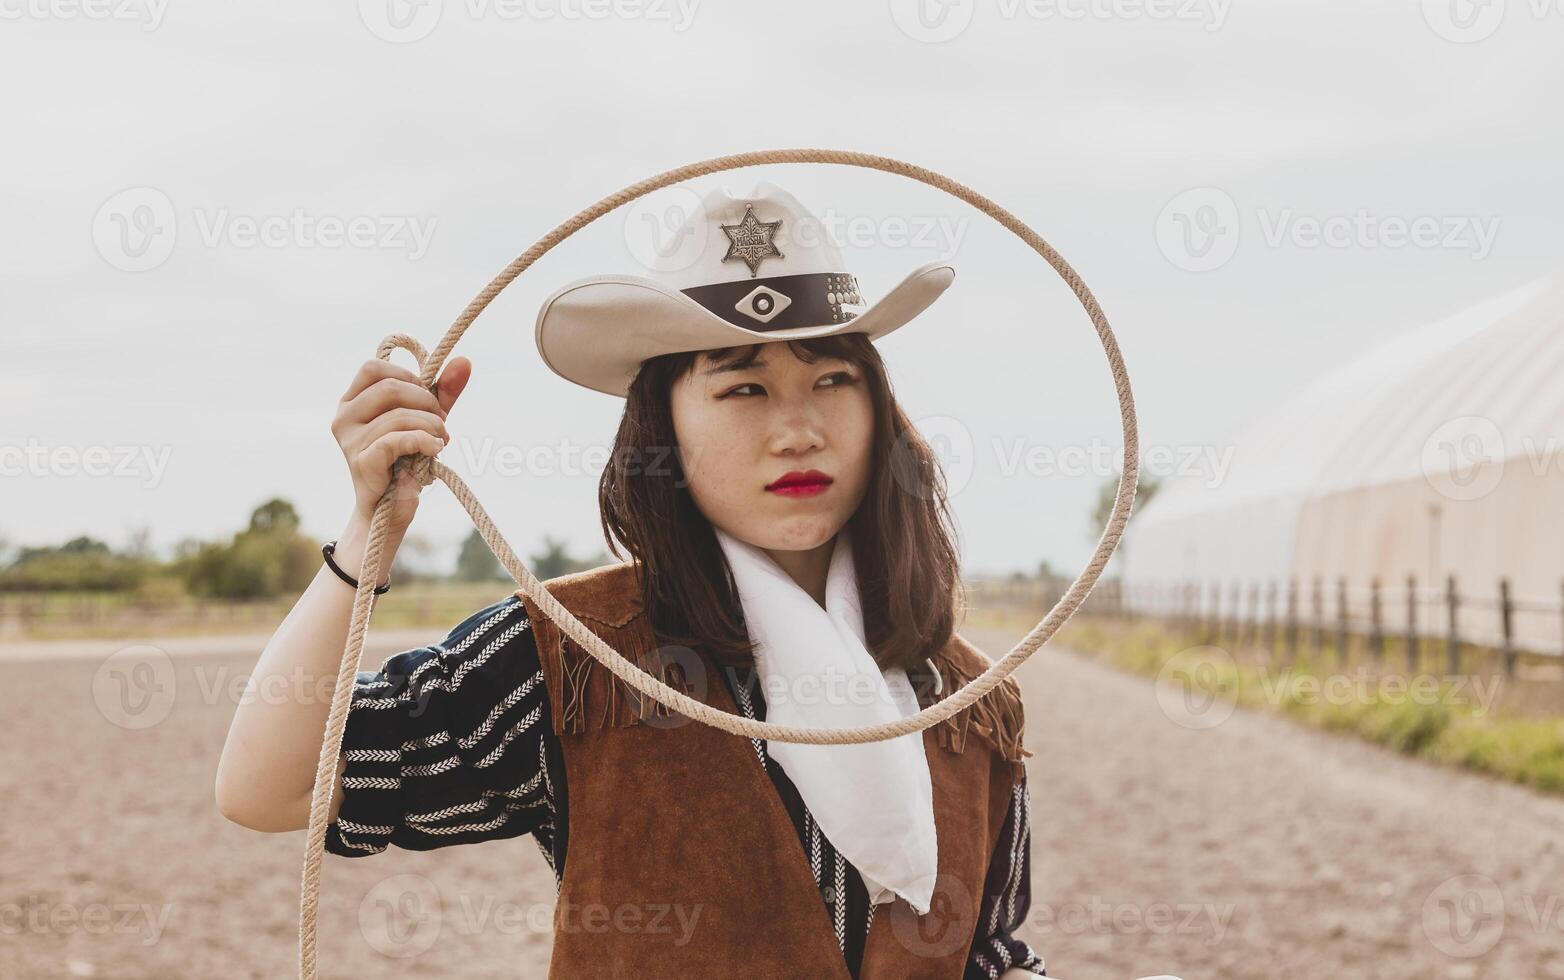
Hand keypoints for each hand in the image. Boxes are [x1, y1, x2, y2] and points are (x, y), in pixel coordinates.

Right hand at [332, 355, 470, 536]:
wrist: (389, 510)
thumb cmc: (405, 460)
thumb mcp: (425, 419)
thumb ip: (442, 392)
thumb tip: (465, 362)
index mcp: (351, 401)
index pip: (374, 369)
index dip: (409, 378)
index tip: (430, 401)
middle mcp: (343, 417)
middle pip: (389, 387)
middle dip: (426, 403)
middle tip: (441, 424)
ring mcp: (349, 440)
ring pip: (398, 415)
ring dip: (431, 426)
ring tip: (440, 441)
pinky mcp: (361, 461)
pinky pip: (397, 439)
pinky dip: (424, 442)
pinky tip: (434, 450)